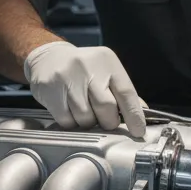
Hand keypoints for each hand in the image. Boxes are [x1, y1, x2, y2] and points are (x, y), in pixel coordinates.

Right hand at [23, 41, 146, 136]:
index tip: (138, 131)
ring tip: (84, 112)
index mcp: (107, 62)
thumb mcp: (106, 72)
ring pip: (85, 117)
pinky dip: (71, 123)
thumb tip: (141, 114)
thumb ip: (123, 92)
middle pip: (106, 107)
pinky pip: (66, 120)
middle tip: (105, 121)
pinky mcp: (49, 88)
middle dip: (108, 121)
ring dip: (88, 123)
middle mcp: (88, 66)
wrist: (48, 58)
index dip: (134, 115)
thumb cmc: (83, 69)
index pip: (126, 92)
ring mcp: (67, 77)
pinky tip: (70, 111)